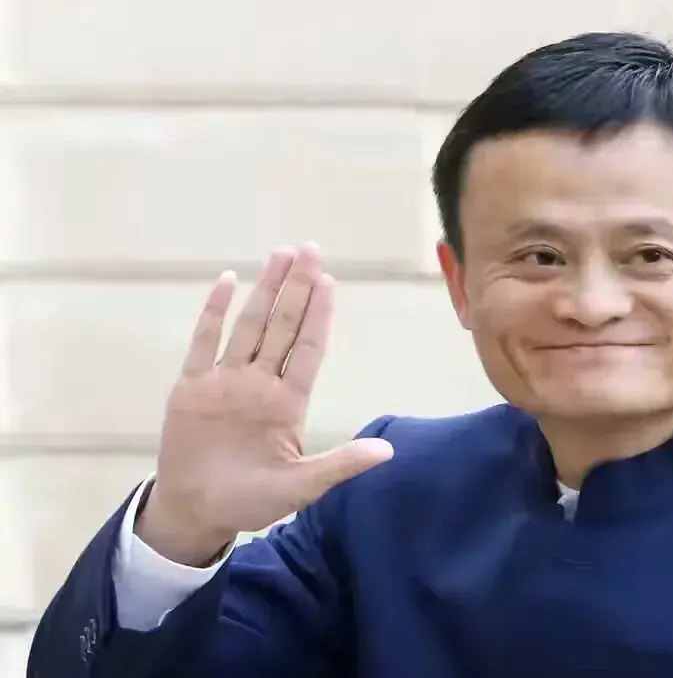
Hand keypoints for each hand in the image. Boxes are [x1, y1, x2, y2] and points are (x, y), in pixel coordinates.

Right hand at [136, 243, 392, 564]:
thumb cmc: (251, 501)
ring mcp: (226, 382)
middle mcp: (260, 384)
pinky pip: (203, 343)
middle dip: (296, 289)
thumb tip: (389, 451)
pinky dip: (214, 313)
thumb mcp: (302, 486)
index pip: (307, 349)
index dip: (318, 315)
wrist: (197, 513)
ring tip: (280, 255)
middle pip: (281, 327)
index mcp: (288, 403)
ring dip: (264, 291)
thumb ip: (341, 464)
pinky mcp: (192, 388)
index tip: (329, 282)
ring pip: (249, 327)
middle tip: (309, 250)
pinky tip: (227, 282)